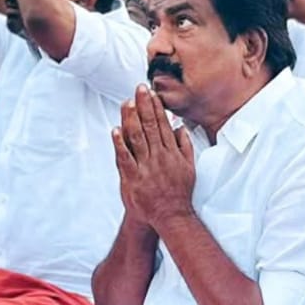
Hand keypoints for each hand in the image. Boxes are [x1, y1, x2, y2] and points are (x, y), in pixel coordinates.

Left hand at [111, 87, 196, 232]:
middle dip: (144, 105)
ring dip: (131, 118)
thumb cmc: (179, 192)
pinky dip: (119, 143)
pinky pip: (125, 158)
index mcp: (172, 153)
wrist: (171, 216)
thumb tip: (180, 127)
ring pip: (137, 138)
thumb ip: (185, 146)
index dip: (156, 108)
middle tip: (139, 88)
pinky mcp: (133, 178)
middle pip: (150, 126)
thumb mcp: (189, 167)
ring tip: (127, 102)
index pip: (163, 125)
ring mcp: (145, 167)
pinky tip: (115, 130)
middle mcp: (159, 157)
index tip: (151, 93)